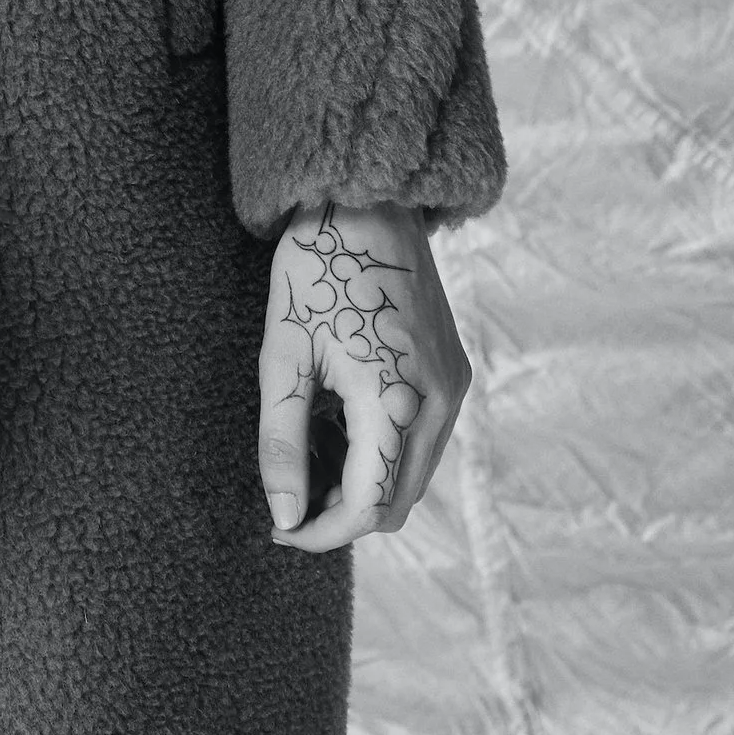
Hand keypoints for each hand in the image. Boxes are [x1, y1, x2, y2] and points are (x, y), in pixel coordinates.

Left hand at [257, 198, 470, 550]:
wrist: (365, 202)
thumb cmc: (315, 270)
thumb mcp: (282, 356)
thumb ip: (281, 442)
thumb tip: (285, 516)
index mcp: (395, 398)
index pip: (368, 506)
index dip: (321, 532)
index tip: (279, 528)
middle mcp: (438, 402)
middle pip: (396, 502)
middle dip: (340, 512)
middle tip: (286, 492)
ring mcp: (453, 388)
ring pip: (411, 475)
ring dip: (361, 480)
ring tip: (305, 441)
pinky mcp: (454, 373)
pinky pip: (422, 441)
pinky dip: (381, 450)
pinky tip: (336, 417)